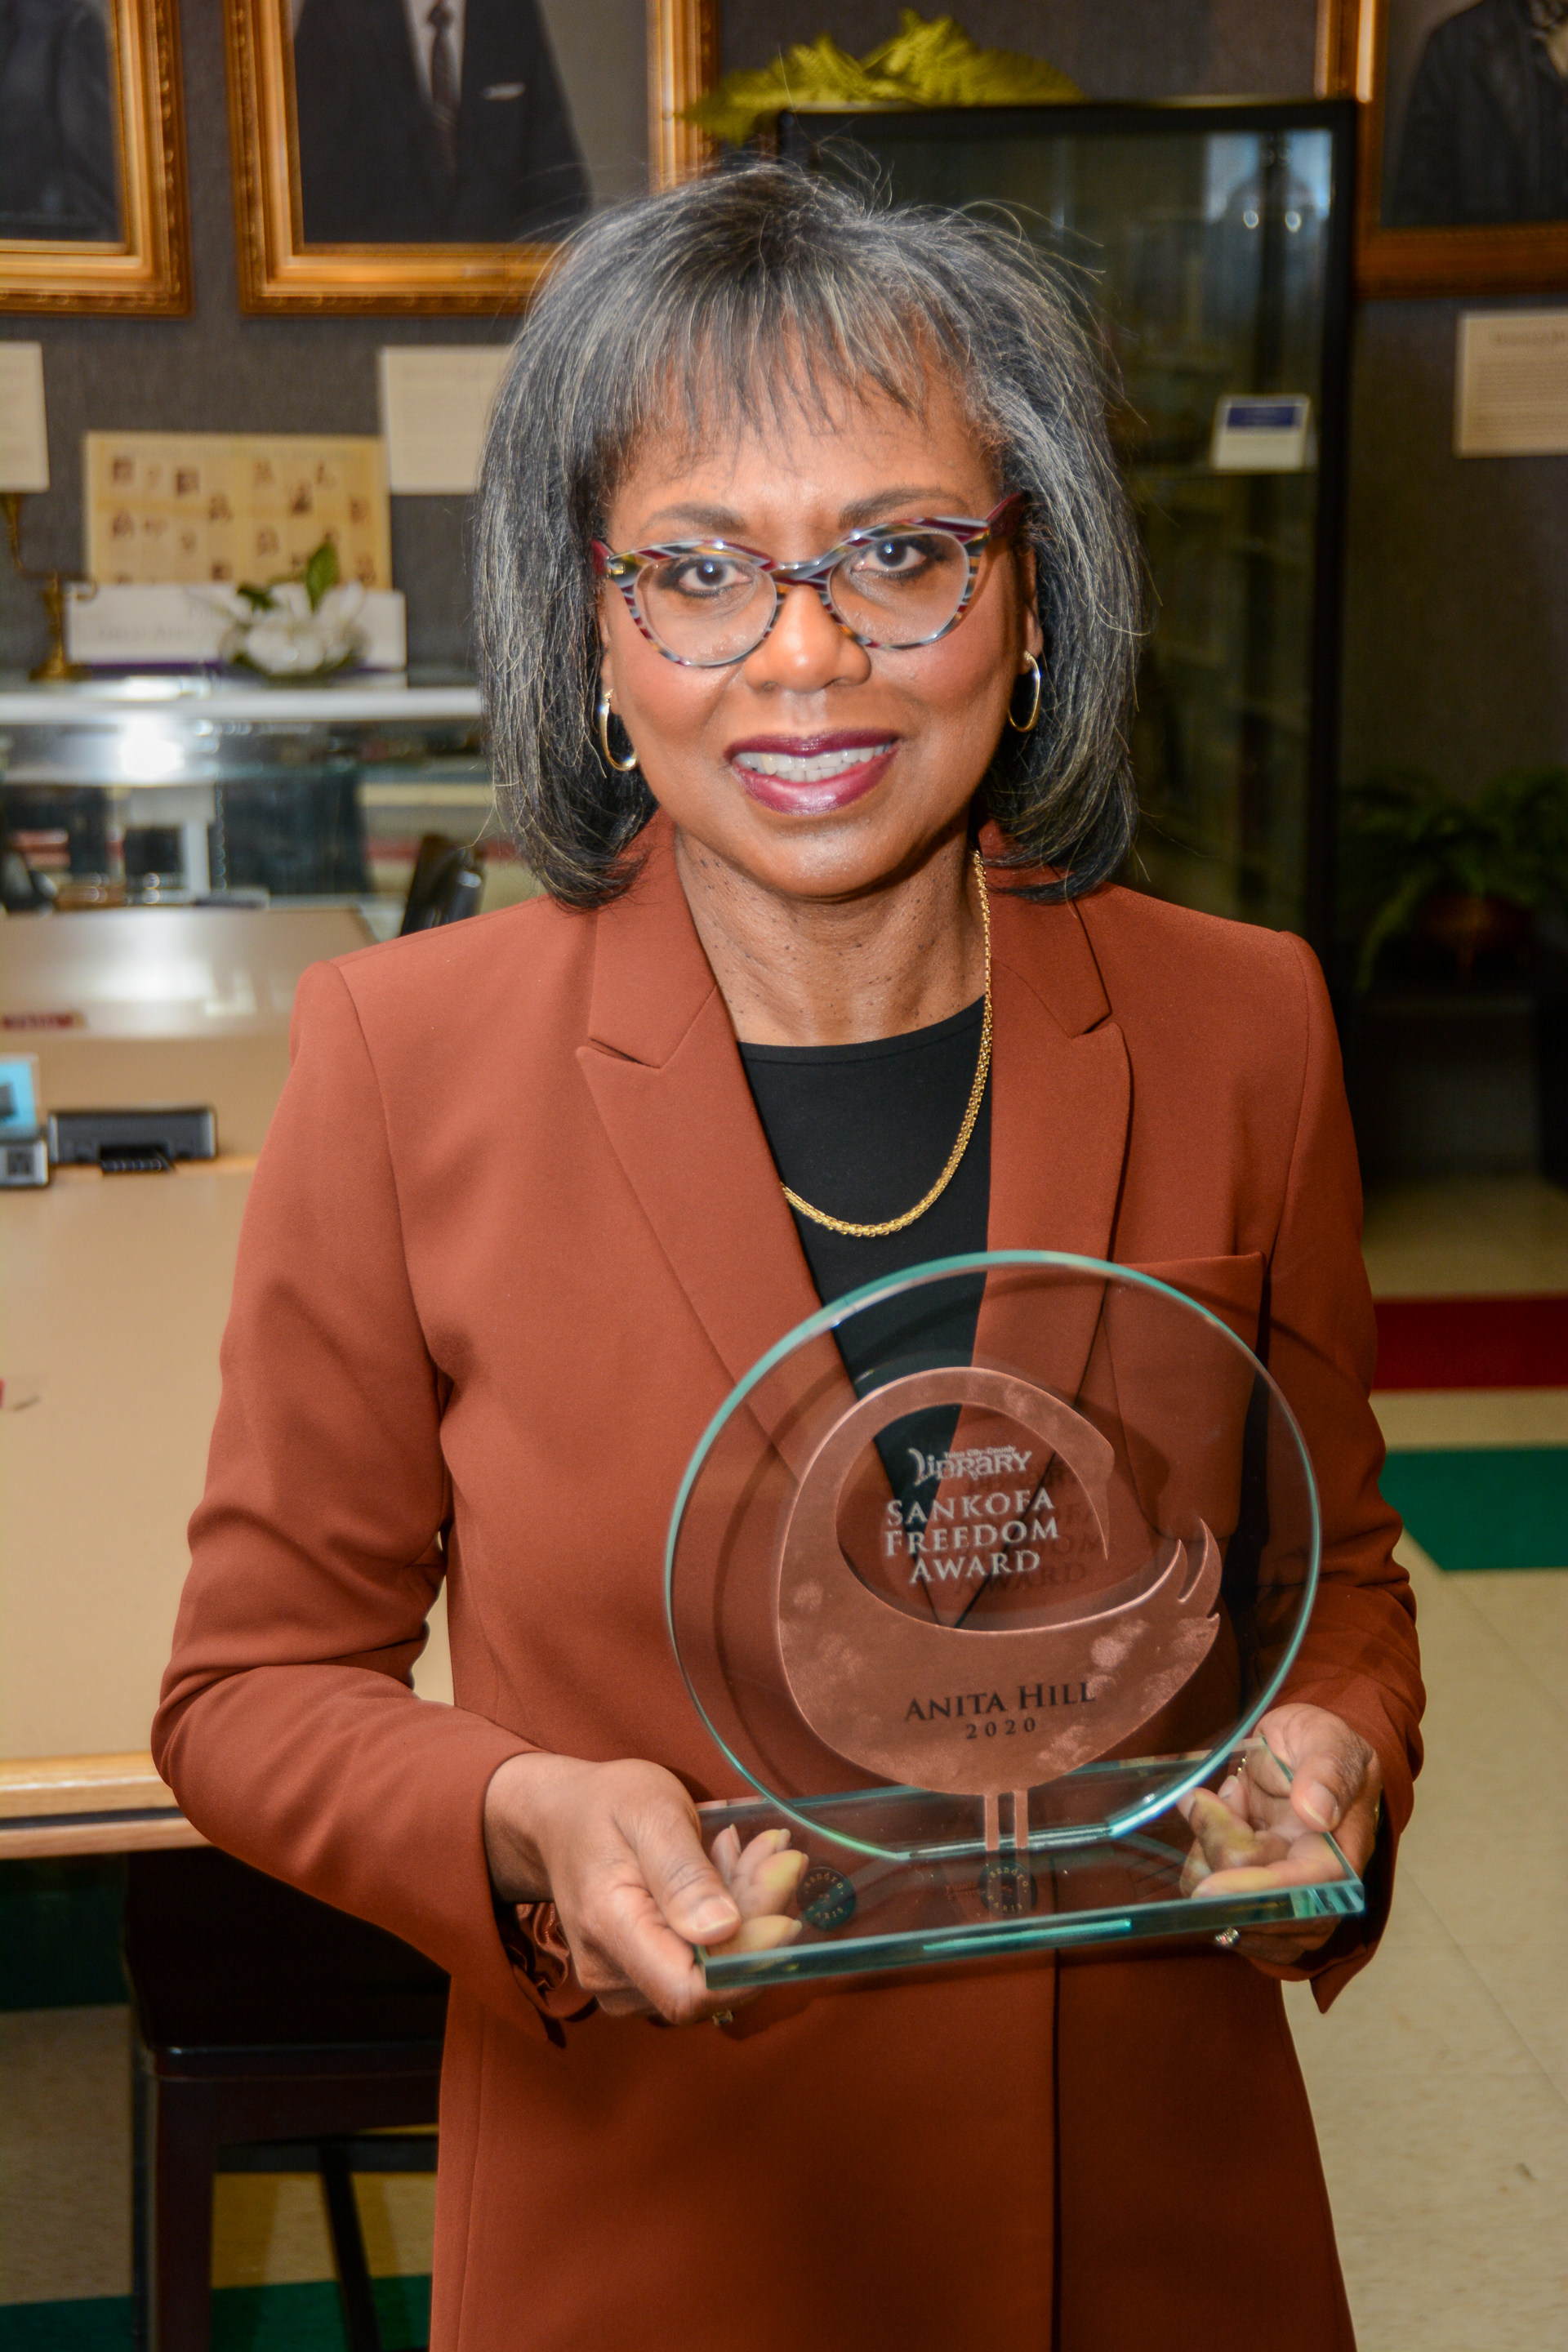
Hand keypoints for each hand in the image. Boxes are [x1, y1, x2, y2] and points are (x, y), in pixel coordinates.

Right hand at [483, 1752, 804, 2023]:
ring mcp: (622, 1984)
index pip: (689, 1991)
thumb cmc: (606, 1805)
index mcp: (610, 1929)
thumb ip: (684, 1873)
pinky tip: (727, 1874)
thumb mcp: (650, 1812)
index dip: (747, 1964)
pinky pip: (699, 1965)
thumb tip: (723, 1930)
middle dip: (757, 1922)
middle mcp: (610, 1975)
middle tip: (778, 1854)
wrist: (560, 1819)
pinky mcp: (637, 1981)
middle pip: (710, 1980)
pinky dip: (727, 1922)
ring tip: (749, 1852)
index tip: (787, 1915)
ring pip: (711, 1972)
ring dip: (745, 1915)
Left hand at [1176, 1703, 1382, 1964]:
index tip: (1210, 1888)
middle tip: (1231, 1791)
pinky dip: (1202, 1848)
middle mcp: (1312, 1888)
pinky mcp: (1247, 1891)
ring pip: (1221, 1900)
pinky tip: (1226, 1815)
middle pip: (1251, 1902)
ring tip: (1235, 1798)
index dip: (1254, 1893)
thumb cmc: (1318, 1743)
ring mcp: (1278, 1893)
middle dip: (1222, 1846)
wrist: (1295, 1749)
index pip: (1301, 1893)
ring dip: (1210, 1842)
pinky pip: (1205, 1887)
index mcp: (1341, 1858)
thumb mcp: (1327, 1739)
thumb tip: (1317, 1813)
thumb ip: (1328, 1771)